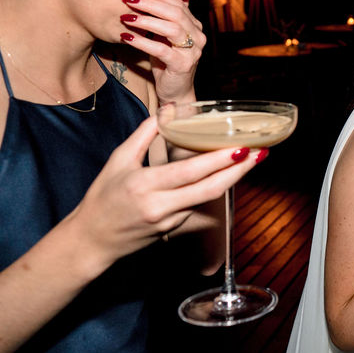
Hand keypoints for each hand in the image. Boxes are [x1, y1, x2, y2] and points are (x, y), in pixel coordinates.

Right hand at [65, 117, 261, 274]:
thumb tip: (165, 112)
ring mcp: (170, 221)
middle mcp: (161, 206)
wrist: (92, 241)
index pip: (190, 172)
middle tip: (261, 153)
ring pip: (209, 199)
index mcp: (145, 185)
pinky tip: (230, 175)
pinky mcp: (175, 229)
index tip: (241, 148)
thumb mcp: (118, 161)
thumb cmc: (102, 197)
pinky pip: (200, 206)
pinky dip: (215, 189)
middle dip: (239, 171)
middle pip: (210, 189)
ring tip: (253, 159)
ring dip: (232, 179)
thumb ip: (143, 135)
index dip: (219, 162)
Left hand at [120, 0, 205, 103]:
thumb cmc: (166, 60)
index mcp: (194, 26)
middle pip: (176, 14)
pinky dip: (143, 42)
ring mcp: (192, 51)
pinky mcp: (183, 65)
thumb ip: (160, 19)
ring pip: (172, 29)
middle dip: (151, 4)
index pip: (178, 4)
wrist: (175, 90)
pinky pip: (161, 50)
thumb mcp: (164, 36)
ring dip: (146, 21)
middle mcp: (197, 36)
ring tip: (126, 17)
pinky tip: (126, 37)